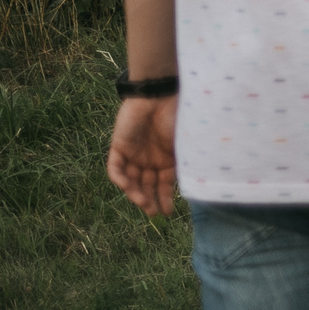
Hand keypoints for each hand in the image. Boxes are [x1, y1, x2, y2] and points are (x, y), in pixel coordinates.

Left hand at [108, 96, 178, 216]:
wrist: (158, 96)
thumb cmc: (177, 117)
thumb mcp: (184, 144)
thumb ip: (183, 164)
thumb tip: (193, 184)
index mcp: (167, 159)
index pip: (164, 184)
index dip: (165, 199)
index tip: (167, 213)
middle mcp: (150, 159)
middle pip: (146, 185)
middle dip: (149, 200)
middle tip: (152, 212)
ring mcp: (134, 154)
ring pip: (131, 181)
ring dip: (135, 193)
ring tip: (142, 202)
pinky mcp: (118, 148)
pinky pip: (115, 169)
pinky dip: (120, 179)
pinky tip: (127, 186)